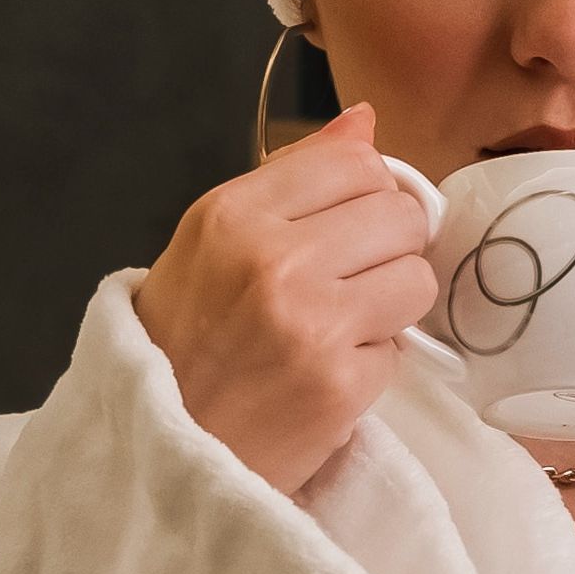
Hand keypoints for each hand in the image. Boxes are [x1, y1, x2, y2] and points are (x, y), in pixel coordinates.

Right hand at [141, 105, 443, 496]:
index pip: (356, 161)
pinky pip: (402, 347)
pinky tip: (328, 372)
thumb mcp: (209, 243)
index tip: (346, 227)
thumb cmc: (181, 344)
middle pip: (399, 213)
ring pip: (416, 277)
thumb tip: (364, 119)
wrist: (158, 454)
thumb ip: (289, 177)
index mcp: (232, 213)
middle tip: (346, 283)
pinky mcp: (339, 385)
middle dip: (387, 248)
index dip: (366, 193)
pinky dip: (374, 361)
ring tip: (341, 326)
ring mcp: (310, 323)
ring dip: (391, 304)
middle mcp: (272, 259)